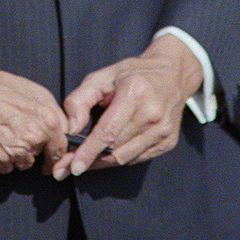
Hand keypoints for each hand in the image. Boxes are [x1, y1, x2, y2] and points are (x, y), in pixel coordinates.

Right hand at [0, 60, 68, 173]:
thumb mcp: (36, 92)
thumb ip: (55, 114)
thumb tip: (65, 131)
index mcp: (49, 120)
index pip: (61, 148)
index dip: (57, 153)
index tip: (51, 157)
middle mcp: (35, 137)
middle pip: (42, 157)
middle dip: (34, 149)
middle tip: (18, 134)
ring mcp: (17, 150)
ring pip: (24, 164)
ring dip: (17, 155)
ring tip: (3, 132)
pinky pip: (7, 168)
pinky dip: (2, 159)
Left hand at [52, 35, 201, 179]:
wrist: (172, 75)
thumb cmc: (131, 74)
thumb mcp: (101, 77)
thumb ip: (80, 99)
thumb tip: (72, 129)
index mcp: (135, 93)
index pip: (108, 132)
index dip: (88, 151)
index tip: (72, 165)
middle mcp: (153, 114)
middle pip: (115, 148)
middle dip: (89, 158)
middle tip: (67, 164)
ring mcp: (163, 130)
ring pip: (124, 158)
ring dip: (102, 162)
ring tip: (85, 159)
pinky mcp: (168, 141)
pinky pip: (136, 158)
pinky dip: (118, 158)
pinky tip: (107, 152)